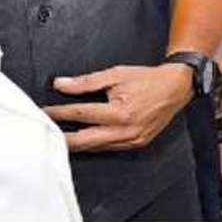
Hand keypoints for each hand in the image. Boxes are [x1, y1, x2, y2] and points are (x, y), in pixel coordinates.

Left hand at [44, 64, 193, 151]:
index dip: (60, 113)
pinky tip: (82, 140)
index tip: (45, 111)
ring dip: (76, 143)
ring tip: (58, 138)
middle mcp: (126, 130)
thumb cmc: (147, 79)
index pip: (82, 114)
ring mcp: (132, 140)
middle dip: (62, 137)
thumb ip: (86, 82)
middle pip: (84, 140)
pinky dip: (93, 144)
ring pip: (95, 148)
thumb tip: (61, 84)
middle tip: (45, 134)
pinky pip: (108, 148)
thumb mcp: (116, 74)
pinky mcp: (136, 144)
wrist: (175, 87)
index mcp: (120, 112)